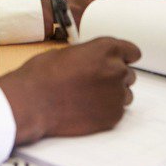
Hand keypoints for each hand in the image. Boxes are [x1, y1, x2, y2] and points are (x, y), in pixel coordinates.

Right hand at [0, 37, 140, 143]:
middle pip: (128, 74)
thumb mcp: (68, 52)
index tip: (123, 62)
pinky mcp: (113, 116)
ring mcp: (117, 94)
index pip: (133, 52)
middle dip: (114, 78)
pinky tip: (87, 109)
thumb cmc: (43, 75)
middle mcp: (117, 69)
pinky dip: (106, 111)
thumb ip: (91, 55)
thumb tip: (96, 61)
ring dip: (112, 95)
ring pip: (125, 94)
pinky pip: (117, 112)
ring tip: (89, 97)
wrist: (33, 101)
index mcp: (107, 48)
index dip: (125, 57)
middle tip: (94, 83)